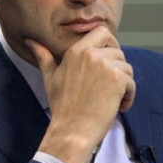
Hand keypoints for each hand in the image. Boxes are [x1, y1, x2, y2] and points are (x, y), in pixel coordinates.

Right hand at [26, 26, 135, 162]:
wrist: (72, 131)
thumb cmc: (62, 107)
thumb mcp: (50, 78)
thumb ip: (44, 57)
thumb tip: (31, 41)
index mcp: (76, 51)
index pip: (102, 31)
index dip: (111, 43)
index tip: (109, 61)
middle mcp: (91, 54)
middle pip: (118, 52)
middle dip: (118, 70)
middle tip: (109, 88)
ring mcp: (105, 66)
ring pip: (127, 68)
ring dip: (124, 85)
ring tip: (112, 100)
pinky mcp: (117, 79)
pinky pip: (131, 83)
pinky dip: (129, 96)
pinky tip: (118, 107)